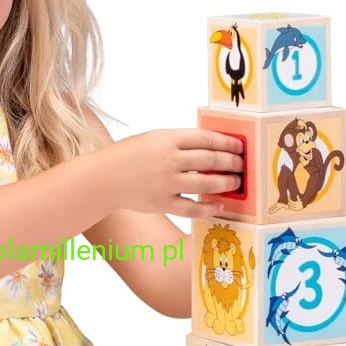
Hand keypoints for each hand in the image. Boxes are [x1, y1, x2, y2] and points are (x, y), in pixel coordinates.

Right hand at [109, 129, 243, 217]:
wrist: (104, 178)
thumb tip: (212, 148)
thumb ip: (180, 142)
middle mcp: (168, 160)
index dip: (227, 142)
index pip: (206, 138)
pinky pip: (192, 207)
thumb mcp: (154, 138)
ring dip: (225, 183)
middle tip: (241, 165)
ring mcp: (165, 183)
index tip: (239, 146)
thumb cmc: (129, 156)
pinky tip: (218, 205)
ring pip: (205, 183)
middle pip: (210, 159)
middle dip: (231, 162)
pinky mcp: (162, 203)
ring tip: (235, 183)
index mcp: (167, 139)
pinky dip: (208, 207)